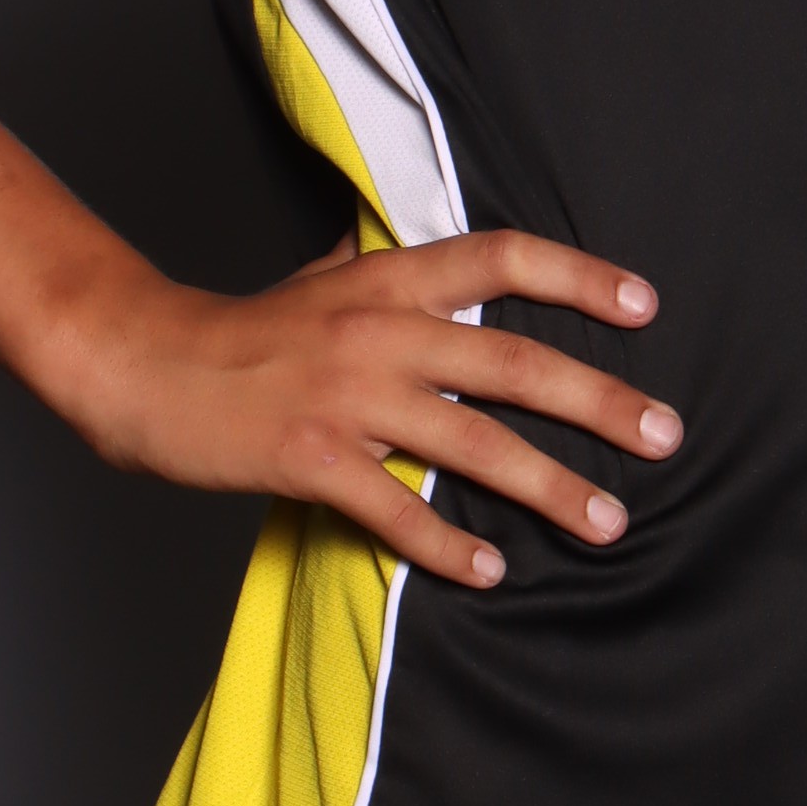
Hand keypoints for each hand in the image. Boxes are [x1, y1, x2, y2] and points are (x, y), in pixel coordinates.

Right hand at [45, 229, 677, 590]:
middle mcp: (380, 330)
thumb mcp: (319, 276)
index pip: (502, 257)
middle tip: (665, 434)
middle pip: (515, 362)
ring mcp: (348, 396)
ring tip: (609, 521)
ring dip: (550, 487)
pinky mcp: (311, 457)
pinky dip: (446, 544)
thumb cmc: (239, 328)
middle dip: (601, 401)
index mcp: (387, 279)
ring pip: (474, 443)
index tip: (645, 306)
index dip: (579, 276)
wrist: (141, 363)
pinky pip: (395, 506)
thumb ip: (379, 262)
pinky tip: (489, 572)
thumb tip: (423, 232)